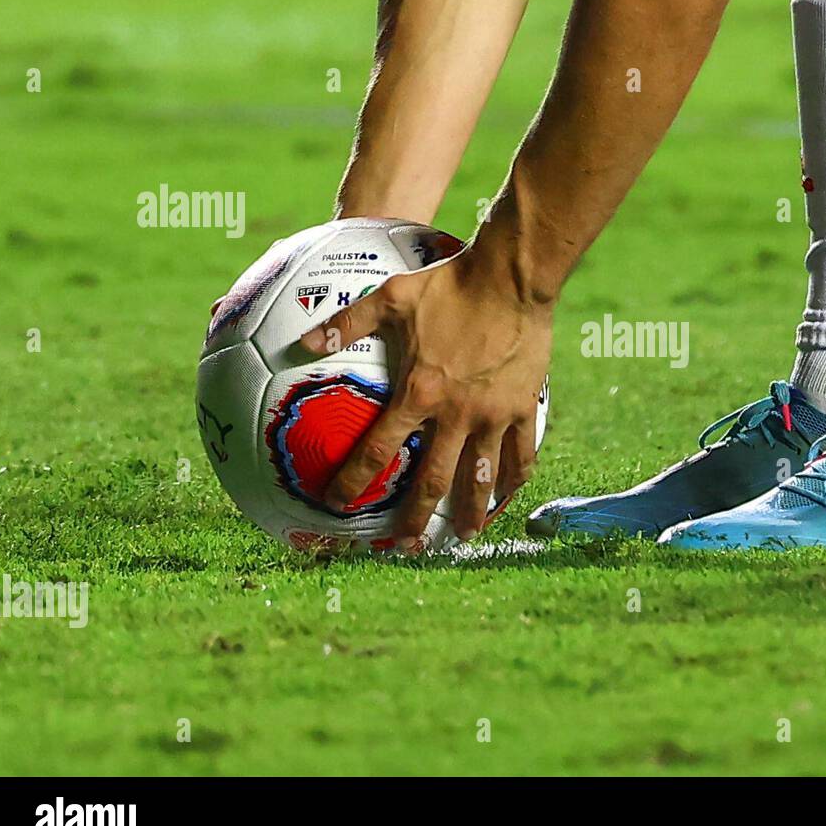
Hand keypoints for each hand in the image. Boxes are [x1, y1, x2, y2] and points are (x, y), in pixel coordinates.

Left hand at [299, 243, 552, 550]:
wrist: (511, 278)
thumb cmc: (450, 284)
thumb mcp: (391, 296)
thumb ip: (348, 323)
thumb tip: (302, 341)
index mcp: (419, 393)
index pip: (379, 450)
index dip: (353, 481)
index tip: (336, 505)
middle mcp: (455, 414)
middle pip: (434, 481)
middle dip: (418, 519)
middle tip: (408, 547)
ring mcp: (492, 414)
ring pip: (482, 476)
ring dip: (474, 511)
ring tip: (468, 536)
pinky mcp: (523, 406)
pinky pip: (521, 452)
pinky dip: (515, 478)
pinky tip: (510, 495)